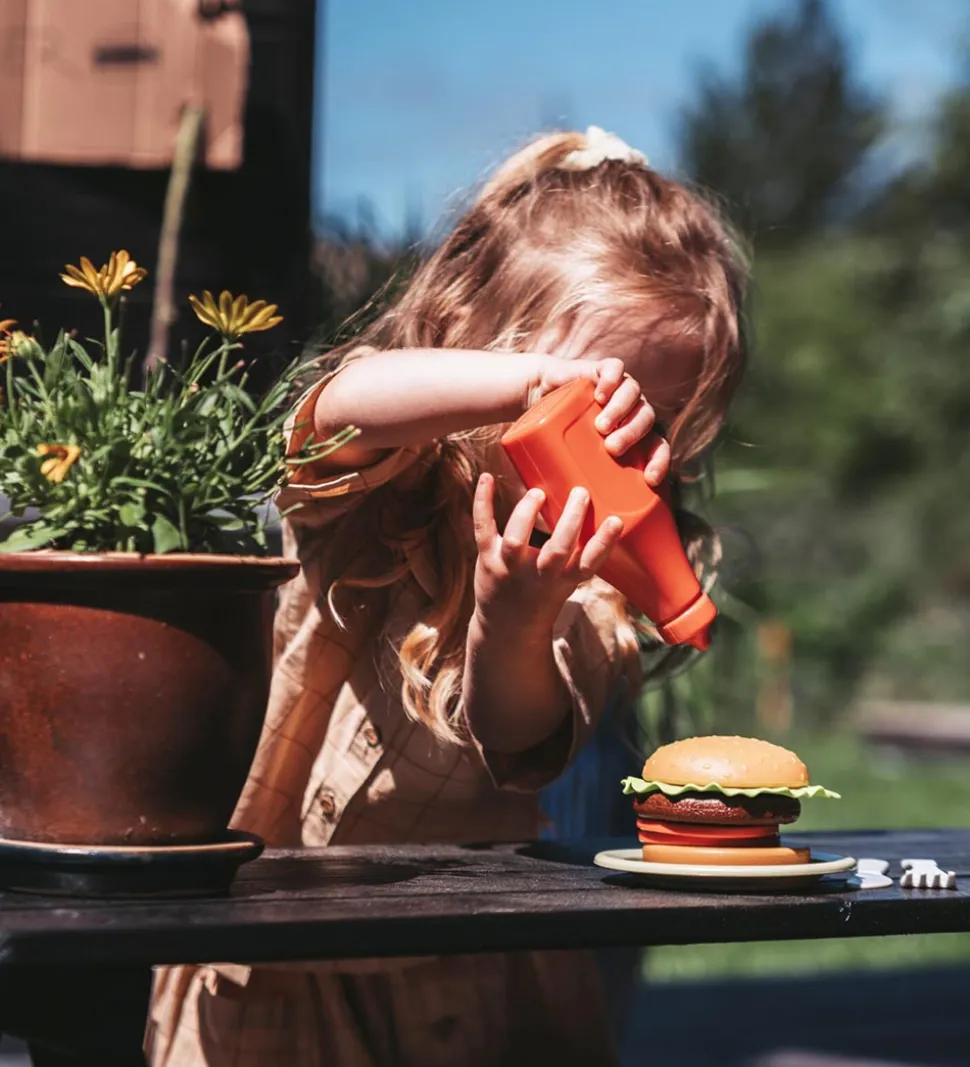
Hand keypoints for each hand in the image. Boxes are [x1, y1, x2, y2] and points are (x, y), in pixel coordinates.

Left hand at [471, 472, 622, 631]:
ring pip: (516, 540)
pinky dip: (483, 501)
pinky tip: (486, 477)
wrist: (507, 627)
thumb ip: (579, 551)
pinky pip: (483, 527)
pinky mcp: (487, 558)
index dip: (603, 543)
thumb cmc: (544, 592)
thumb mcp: (567, 580)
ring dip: (527, 513)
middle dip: (570, 520)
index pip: (590, 564)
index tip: (616, 520)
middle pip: (557, 550)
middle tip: (580, 492)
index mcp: (565, 580)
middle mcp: (539, 575)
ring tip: (538, 493)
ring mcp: (509, 567)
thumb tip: (598, 505)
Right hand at [526, 355, 670, 486]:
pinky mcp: (601, 369)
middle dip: (633, 434)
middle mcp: (631, 411)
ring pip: (634, 393)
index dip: (660, 462)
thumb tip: (568, 537)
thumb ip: (574, 493)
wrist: (539, 398)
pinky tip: (602, 391)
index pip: (659, 448)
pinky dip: (612, 378)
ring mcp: (619, 388)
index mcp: (635, 436)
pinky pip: (614, 368)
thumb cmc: (556, 440)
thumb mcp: (569, 467)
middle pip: (646, 420)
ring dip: (622, 409)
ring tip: (601, 425)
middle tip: (612, 448)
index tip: (652, 480)